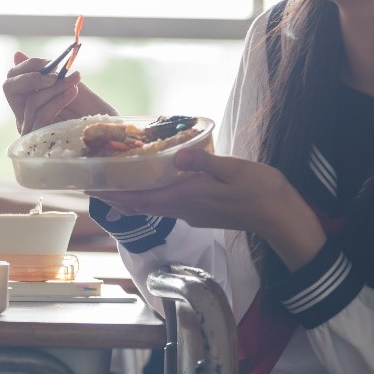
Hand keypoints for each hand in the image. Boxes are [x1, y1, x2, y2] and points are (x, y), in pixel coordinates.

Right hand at [2, 51, 115, 134]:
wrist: (109, 130)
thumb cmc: (90, 109)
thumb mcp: (68, 84)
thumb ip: (46, 72)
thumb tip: (17, 54)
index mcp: (29, 102)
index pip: (12, 80)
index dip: (26, 66)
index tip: (49, 61)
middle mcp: (25, 115)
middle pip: (9, 89)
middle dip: (31, 76)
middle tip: (55, 73)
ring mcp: (31, 129)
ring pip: (31, 101)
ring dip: (55, 87)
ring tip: (74, 81)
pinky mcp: (41, 138)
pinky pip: (42, 115)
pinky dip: (58, 100)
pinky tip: (73, 91)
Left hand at [99, 146, 325, 269]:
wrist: (281, 217)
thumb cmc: (261, 190)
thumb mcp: (233, 169)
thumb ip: (203, 163)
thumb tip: (176, 156)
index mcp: (187, 197)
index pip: (141, 200)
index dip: (114, 196)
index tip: (92, 190)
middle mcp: (185, 209)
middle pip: (142, 205)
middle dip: (117, 196)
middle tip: (95, 184)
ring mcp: (193, 214)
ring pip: (154, 206)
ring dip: (134, 197)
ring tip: (118, 182)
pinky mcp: (202, 214)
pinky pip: (168, 205)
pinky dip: (153, 196)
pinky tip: (155, 182)